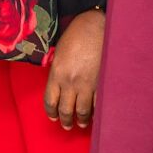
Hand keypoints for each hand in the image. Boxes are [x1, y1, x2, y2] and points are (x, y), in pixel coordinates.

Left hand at [44, 9, 104, 129]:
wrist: (96, 26)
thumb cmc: (76, 36)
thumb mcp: (59, 53)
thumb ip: (57, 71)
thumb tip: (59, 85)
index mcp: (56, 74)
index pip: (50, 100)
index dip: (52, 112)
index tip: (54, 118)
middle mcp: (70, 82)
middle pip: (66, 109)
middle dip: (66, 120)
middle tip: (67, 126)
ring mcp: (88, 84)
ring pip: (83, 110)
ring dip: (82, 120)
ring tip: (82, 124)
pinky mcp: (102, 83)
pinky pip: (98, 103)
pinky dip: (97, 112)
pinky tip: (97, 115)